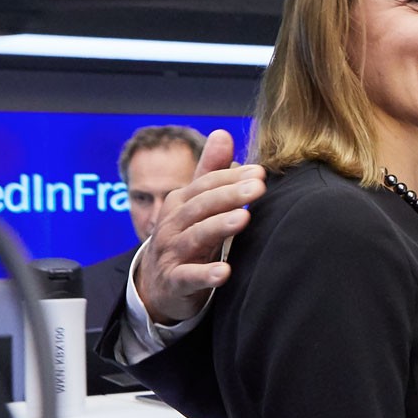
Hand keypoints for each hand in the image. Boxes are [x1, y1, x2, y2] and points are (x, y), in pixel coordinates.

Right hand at [133, 128, 264, 323]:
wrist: (158, 284)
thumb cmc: (185, 236)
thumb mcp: (195, 203)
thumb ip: (209, 171)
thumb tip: (223, 133)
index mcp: (181, 203)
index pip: (206, 185)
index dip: (231, 177)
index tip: (259, 172)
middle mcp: (173, 225)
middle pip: (201, 206)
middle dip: (229, 195)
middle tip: (258, 187)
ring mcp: (172, 253)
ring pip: (195, 237)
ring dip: (219, 226)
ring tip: (243, 218)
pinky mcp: (175, 281)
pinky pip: (189, 277)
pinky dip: (206, 275)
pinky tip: (225, 272)